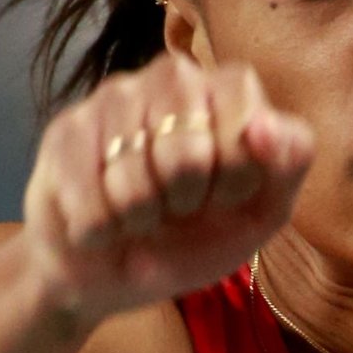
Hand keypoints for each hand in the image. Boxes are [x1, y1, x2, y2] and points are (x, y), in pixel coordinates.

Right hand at [23, 59, 312, 330]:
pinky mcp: (66, 131)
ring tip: (140, 216)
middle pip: (187, 146)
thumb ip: (287, 168)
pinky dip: (102, 232)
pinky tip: (103, 224)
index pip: (239, 96)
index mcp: (224, 91)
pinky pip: (91, 200)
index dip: (235, 165)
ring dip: (141, 220)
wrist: (112, 274)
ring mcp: (113, 97)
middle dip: (186, 201)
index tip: (227, 197)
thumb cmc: (192, 239)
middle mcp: (169, 78)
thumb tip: (266, 127)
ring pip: (133, 178)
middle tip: (179, 209)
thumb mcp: (257, 215)